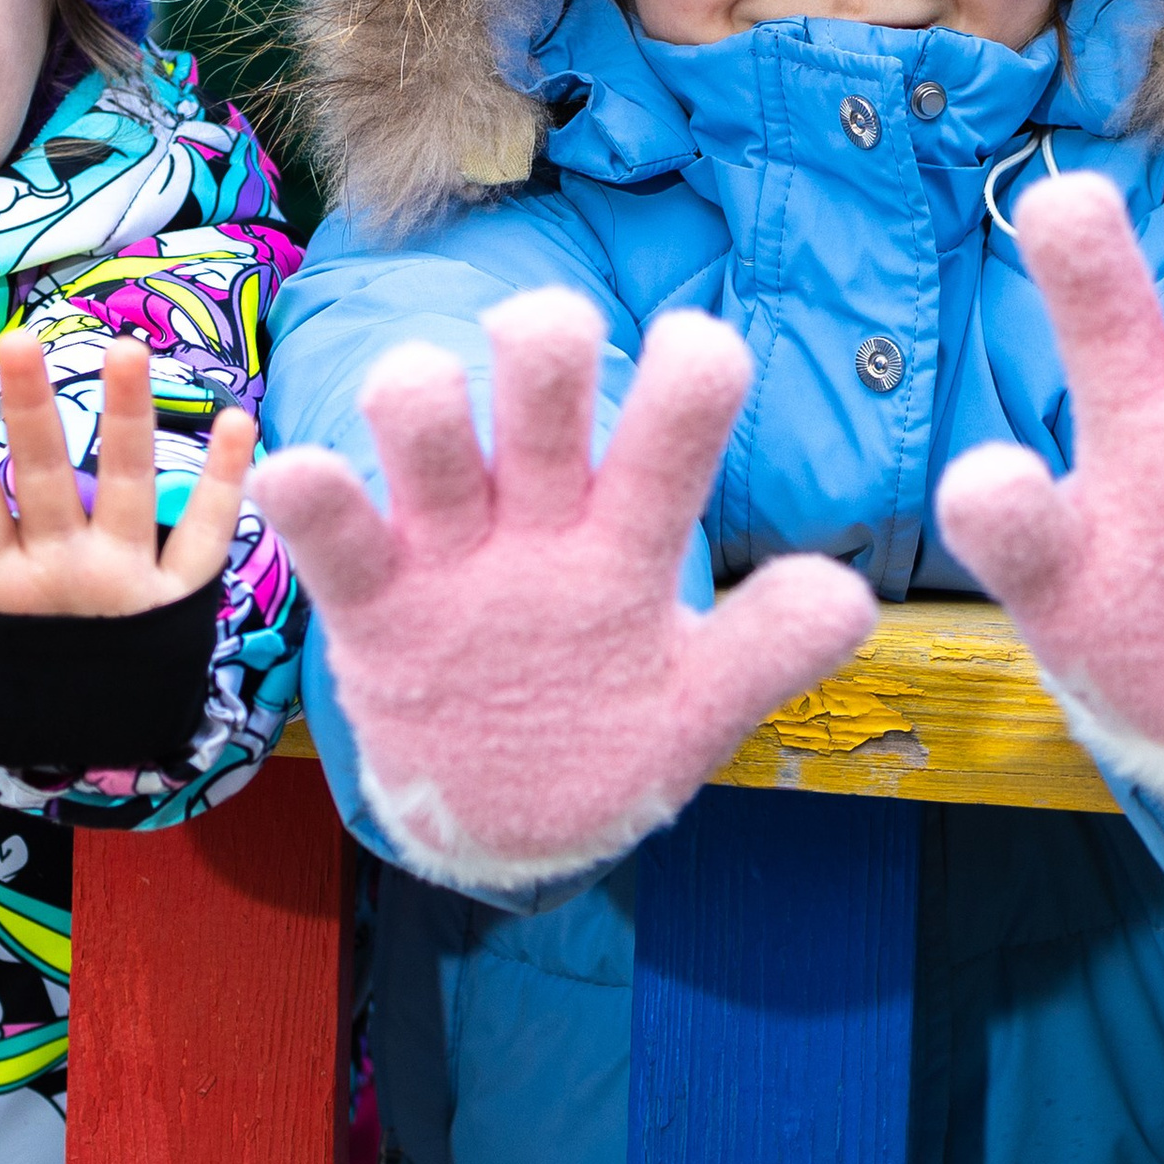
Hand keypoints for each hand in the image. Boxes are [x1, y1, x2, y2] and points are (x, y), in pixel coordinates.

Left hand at [0, 330, 258, 753]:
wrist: (109, 737)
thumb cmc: (30, 706)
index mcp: (1, 589)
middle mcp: (62, 565)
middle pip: (44, 480)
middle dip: (34, 411)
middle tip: (21, 340)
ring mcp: (123, 573)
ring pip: (125, 487)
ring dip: (129, 420)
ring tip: (127, 351)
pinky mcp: (178, 595)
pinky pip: (206, 534)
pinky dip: (226, 481)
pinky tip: (237, 425)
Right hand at [251, 289, 879, 889]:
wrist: (510, 825)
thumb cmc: (613, 738)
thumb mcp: (698, 710)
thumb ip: (767, 653)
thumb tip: (849, 601)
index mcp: (631, 529)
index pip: (674, 415)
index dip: (690, 366)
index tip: (696, 353)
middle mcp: (543, 514)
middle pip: (539, 377)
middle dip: (543, 337)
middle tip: (545, 343)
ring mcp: (452, 551)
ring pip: (425, 427)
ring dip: (420, 402)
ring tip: (427, 418)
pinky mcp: (374, 604)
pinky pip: (332, 533)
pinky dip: (314, 495)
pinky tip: (317, 478)